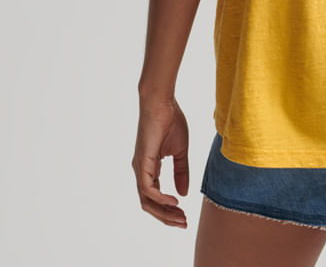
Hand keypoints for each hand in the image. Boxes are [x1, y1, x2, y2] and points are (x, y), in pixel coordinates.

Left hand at [132, 96, 189, 227]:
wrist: (162, 102)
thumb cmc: (170, 120)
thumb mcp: (180, 151)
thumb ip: (181, 172)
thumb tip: (183, 194)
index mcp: (149, 168)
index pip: (156, 197)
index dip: (169, 210)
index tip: (185, 217)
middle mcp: (141, 171)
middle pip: (150, 204)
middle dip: (167, 217)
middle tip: (184, 223)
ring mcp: (140, 168)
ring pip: (147, 201)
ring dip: (164, 212)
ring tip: (180, 217)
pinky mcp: (142, 163)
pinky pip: (148, 189)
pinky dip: (160, 198)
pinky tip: (174, 201)